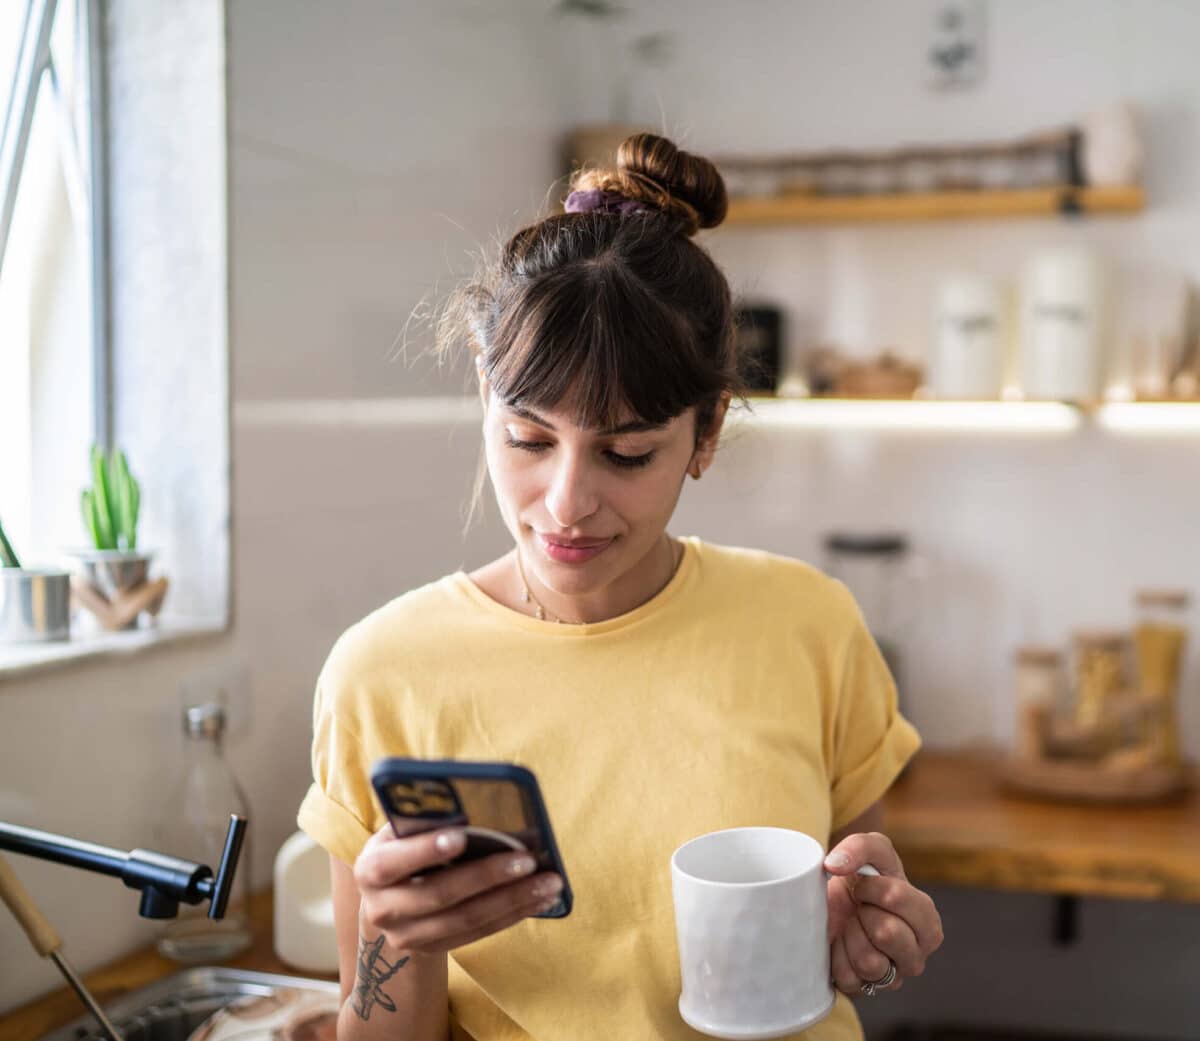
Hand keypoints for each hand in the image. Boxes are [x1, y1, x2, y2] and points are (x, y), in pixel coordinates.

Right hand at [354, 824, 562, 954]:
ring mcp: (408, 936)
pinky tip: (540, 898)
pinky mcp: (433, 950)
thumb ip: (424, 821)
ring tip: (548, 881)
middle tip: (528, 859)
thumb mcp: (400, 833)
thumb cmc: (402, 849)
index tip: (461, 836)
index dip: (425, 850)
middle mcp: (383, 909)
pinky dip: (513, 914)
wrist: (387, 902)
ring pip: (466, 919)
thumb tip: (470, 804)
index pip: (395, 862)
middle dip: (488, 875)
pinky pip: (479, 933)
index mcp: (370, 870)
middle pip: (440, 894)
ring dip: (512, 899)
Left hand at [824, 831, 942, 995]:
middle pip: (887, 932)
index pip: (897, 898)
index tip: (864, 885)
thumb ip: (860, 846)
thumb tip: (835, 864)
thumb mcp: (871, 850)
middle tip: (860, 908)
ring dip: (850, 935)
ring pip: (870, 962)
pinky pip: (849, 978)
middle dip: (863, 911)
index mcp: (928, 922)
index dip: (871, 885)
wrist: (833, 903)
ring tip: (852, 926)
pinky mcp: (865, 992)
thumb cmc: (861, 878)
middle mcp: (916, 956)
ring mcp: (892, 978)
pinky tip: (841, 944)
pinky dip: (836, 956)